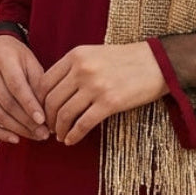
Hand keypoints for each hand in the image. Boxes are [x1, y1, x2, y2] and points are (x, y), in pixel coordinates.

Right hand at [0, 35, 49, 143]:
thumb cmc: (17, 57)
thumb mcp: (30, 62)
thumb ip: (38, 84)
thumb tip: (48, 112)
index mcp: (2, 58)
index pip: (16, 86)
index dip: (30, 105)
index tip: (43, 120)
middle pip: (6, 103)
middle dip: (26, 122)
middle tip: (44, 134)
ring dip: (17, 129)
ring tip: (35, 136)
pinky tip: (15, 139)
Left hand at [40, 42, 166, 144]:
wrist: (157, 63)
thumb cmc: (126, 60)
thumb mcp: (95, 54)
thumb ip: (74, 68)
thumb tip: (54, 92)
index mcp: (76, 55)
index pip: (44, 82)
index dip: (38, 101)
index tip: (42, 112)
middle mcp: (82, 69)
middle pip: (51, 100)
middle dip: (47, 118)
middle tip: (50, 127)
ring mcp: (95, 86)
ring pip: (65, 114)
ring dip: (59, 129)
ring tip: (61, 136)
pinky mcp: (109, 103)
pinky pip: (83, 124)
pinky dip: (74, 135)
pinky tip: (71, 140)